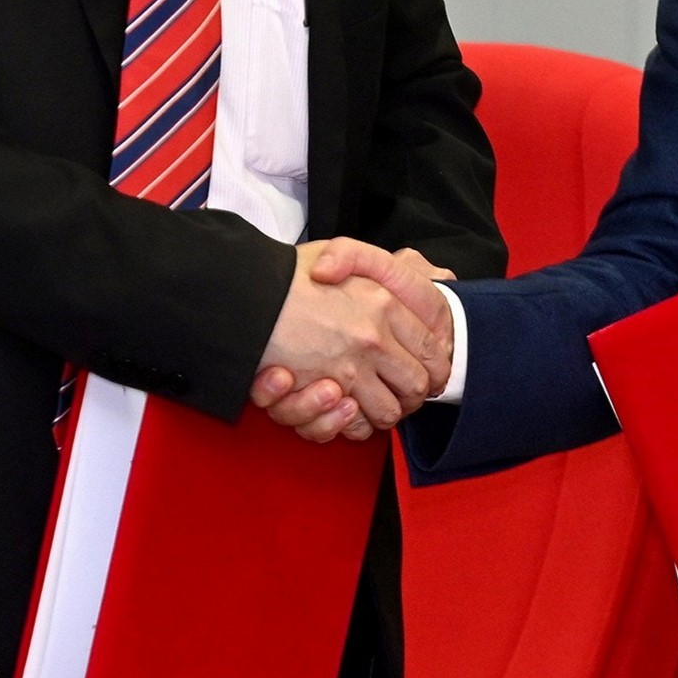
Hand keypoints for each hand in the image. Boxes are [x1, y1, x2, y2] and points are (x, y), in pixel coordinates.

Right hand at [253, 241, 448, 444]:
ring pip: (388, 411)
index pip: (430, 346)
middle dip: (412, 395)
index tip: (427, 371)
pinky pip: (354, 425)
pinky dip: (352, 425)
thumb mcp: (339, 252)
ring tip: (369, 401)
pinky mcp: (323, 393)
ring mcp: (349, 368)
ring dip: (382, 412)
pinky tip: (345, 409)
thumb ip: (380, 263)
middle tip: (400, 393)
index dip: (434, 365)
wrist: (243, 296)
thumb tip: (431, 273)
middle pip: (417, 385)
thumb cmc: (286, 274)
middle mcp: (372, 338)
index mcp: (383, 303)